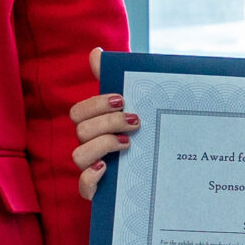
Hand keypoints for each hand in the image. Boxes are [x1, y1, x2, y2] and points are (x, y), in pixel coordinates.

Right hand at [67, 46, 138, 201]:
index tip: (123, 100)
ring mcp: (91, 169)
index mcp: (95, 126)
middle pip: (80, 129)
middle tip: (135, 121)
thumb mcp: (137, 108)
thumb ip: (117, 81)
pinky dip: (91, 176)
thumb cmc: (146, 137)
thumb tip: (96, 52)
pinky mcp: (97, 192)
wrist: (167, 176)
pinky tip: (107, 168)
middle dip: (107, 122)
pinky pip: (83, 186)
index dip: (97, 104)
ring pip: (77, 155)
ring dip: (102, 145)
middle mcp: (89, 146)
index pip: (79, 111)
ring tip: (128, 144)